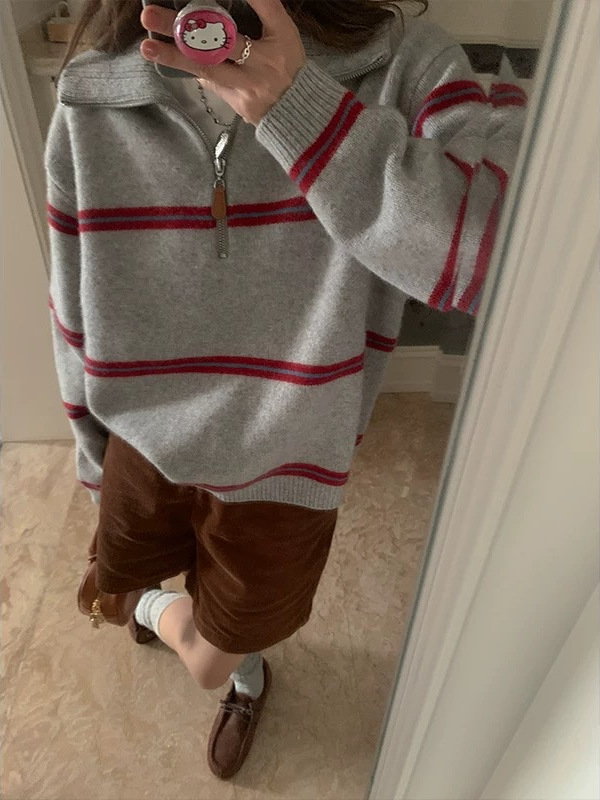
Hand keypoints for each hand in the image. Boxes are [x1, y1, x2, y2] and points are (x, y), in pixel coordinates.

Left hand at [140, 0, 306, 125]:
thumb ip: (262, 11)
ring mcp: (248, 87)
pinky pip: (210, 82)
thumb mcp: (284, 34)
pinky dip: (192, 68)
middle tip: (150, 15)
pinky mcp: (237, 104)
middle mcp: (264, 64)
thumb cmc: (289, 66)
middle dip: (185, 28)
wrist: (297, 112)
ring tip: (148, 47)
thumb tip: (222, 1)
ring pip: (207, 68)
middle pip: (221, 41)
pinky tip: (171, 59)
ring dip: (174, 57)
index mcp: (281, 40)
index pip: (265, 9)